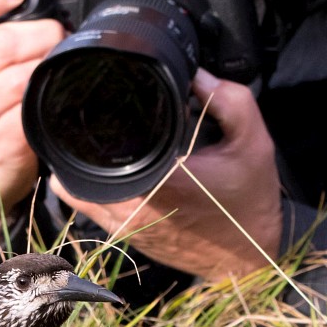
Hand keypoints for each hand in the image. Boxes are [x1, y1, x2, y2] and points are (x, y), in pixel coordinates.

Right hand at [0, 0, 63, 239]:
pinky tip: (60, 100)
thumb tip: (50, 15)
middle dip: (42, 35)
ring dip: (50, 69)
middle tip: (59, 39)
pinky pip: (29, 114)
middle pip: (1, 44)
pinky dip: (50, 103)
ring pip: (20, 78)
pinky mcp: (0, 143)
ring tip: (63, 70)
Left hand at [52, 70, 282, 280]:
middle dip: (89, 134)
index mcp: (163, 178)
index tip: (116, 100)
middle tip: (107, 116)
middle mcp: (135, 204)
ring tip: (103, 143)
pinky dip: (87, 185)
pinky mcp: (123, 235)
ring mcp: (124, 223)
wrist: (250, 254)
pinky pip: (84, 205)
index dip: (104, 113)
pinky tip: (108, 170)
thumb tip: (193, 73)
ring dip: (82, 161)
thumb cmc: (250, 199)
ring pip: (74, 185)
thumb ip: (227, 99)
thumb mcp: (252, 141)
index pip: (108, 140)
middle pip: (81, 159)